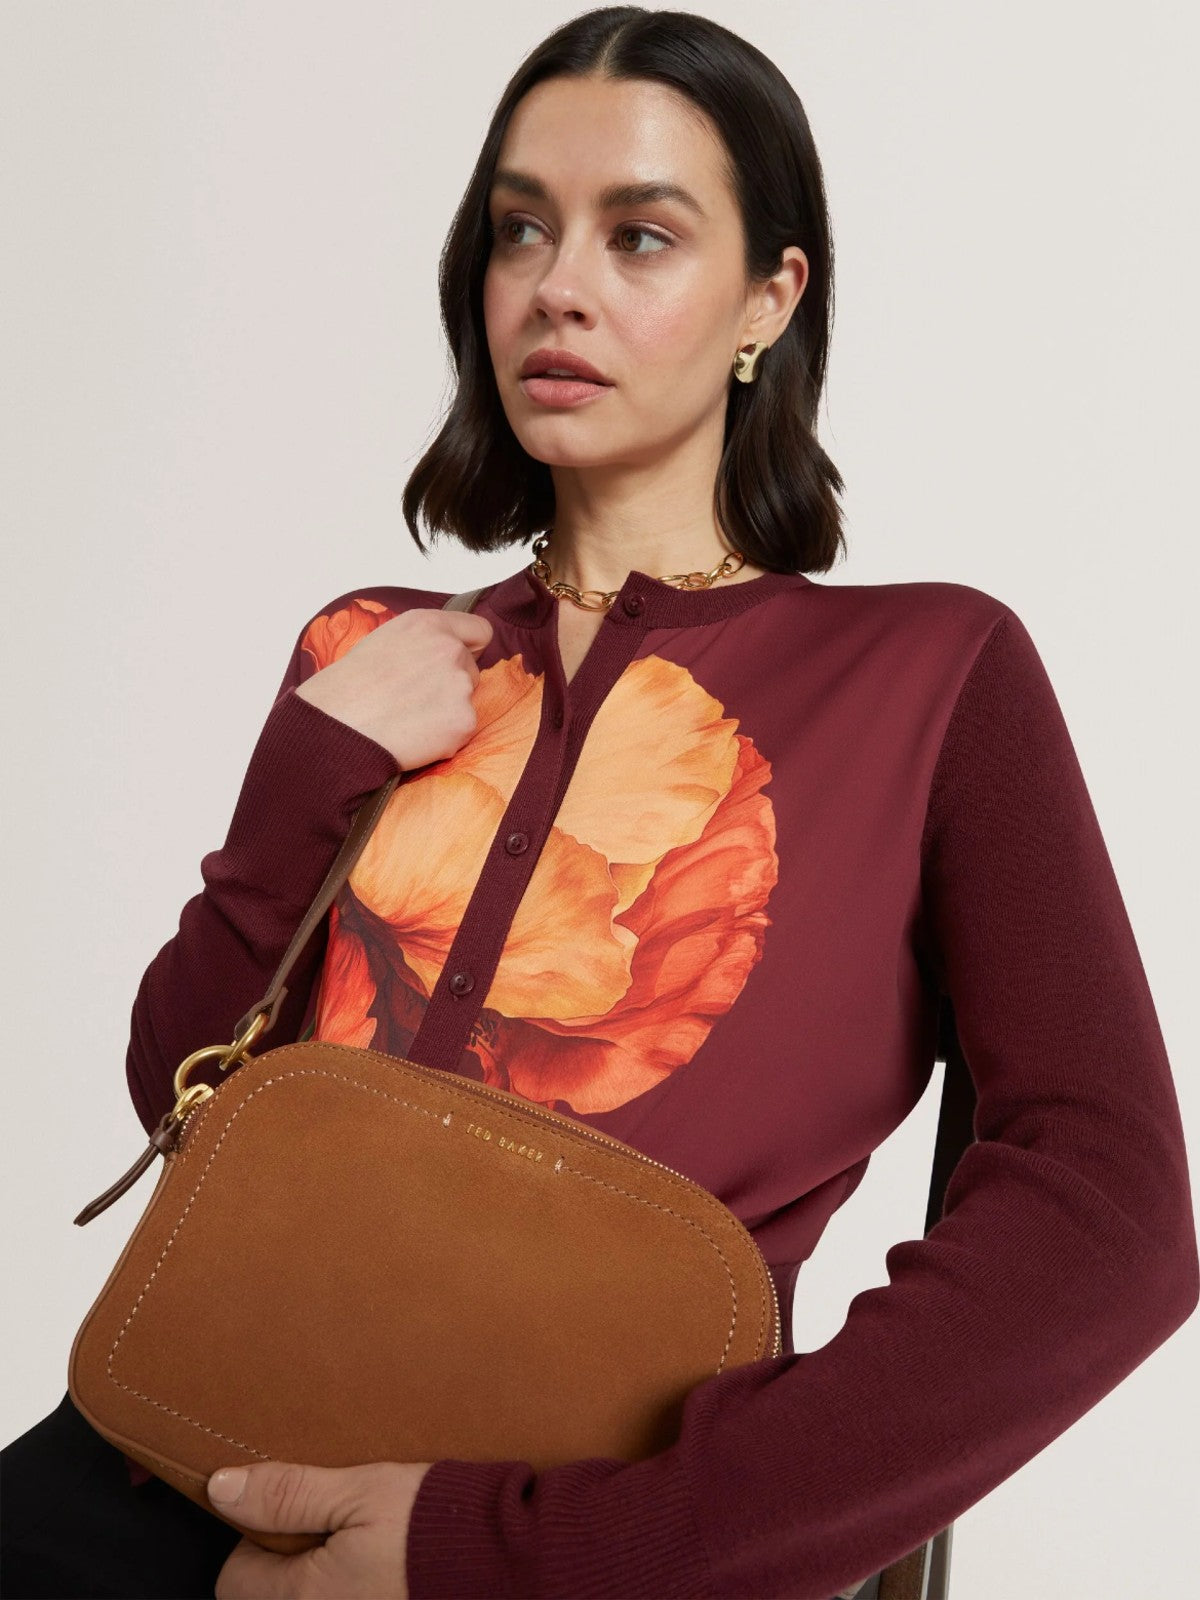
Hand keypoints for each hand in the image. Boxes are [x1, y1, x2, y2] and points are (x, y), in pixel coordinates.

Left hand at [208, 1458, 435, 1598]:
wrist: (504, 1557)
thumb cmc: (432, 1524)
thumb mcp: (359, 1491)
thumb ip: (287, 1494)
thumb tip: (224, 1488)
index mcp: (306, 1597)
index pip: (235, 1579)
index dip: (257, 1539)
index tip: (292, 1512)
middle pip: (273, 1594)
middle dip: (292, 1559)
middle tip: (333, 1521)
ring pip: (312, 1597)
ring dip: (326, 1572)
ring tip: (364, 1538)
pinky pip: (349, 1599)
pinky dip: (356, 1583)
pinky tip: (385, 1559)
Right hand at [295, 607, 492, 770]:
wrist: (336, 727)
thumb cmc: (346, 688)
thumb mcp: (383, 641)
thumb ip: (421, 643)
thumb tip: (437, 654)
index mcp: (428, 624)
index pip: (480, 630)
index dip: (470, 648)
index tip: (460, 661)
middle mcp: (450, 650)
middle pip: (472, 670)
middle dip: (451, 685)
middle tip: (415, 700)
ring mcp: (460, 686)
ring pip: (467, 702)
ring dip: (446, 713)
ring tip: (408, 720)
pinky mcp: (464, 721)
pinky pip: (462, 731)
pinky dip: (443, 739)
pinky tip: (413, 737)